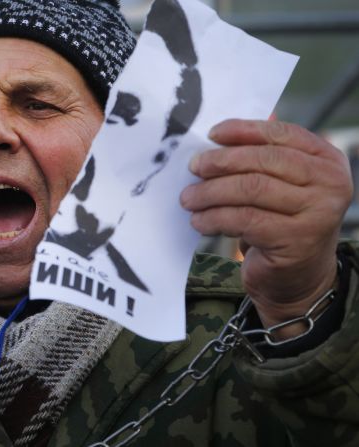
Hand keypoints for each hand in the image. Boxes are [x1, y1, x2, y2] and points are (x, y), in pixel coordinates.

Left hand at [181, 119, 351, 337]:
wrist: (296, 278)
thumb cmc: (280, 223)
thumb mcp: (277, 184)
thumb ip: (261, 153)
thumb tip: (225, 128)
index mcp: (327, 160)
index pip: (283, 135)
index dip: (244, 130)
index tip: (211, 134)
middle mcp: (330, 183)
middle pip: (264, 161)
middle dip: (221, 162)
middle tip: (193, 168)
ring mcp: (318, 213)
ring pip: (252, 189)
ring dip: (212, 193)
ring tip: (189, 198)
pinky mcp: (297, 240)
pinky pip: (245, 220)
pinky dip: (215, 218)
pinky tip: (199, 221)